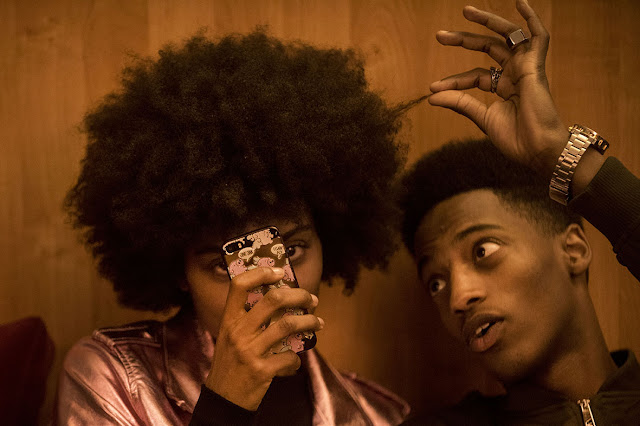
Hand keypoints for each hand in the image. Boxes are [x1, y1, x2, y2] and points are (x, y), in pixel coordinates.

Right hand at [205, 267, 322, 410]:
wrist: (223, 399)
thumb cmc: (231, 363)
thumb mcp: (230, 337)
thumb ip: (249, 320)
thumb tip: (283, 301)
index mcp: (229, 320)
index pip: (239, 285)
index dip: (260, 273)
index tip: (279, 271)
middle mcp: (237, 332)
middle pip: (273, 300)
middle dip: (299, 296)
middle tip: (312, 300)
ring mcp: (249, 351)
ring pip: (288, 325)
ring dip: (309, 322)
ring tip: (318, 323)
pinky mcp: (261, 370)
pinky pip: (289, 358)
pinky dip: (297, 359)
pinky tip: (295, 361)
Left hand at [428, 0, 570, 179]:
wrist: (537, 149)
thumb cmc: (515, 138)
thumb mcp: (481, 117)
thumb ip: (459, 103)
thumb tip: (431, 96)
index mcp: (503, 88)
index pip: (475, 75)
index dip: (453, 80)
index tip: (433, 87)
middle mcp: (514, 74)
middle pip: (488, 48)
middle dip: (463, 40)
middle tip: (440, 35)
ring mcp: (525, 68)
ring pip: (507, 36)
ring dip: (488, 21)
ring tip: (466, 11)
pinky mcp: (536, 66)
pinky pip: (539, 37)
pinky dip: (531, 19)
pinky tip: (520, 2)